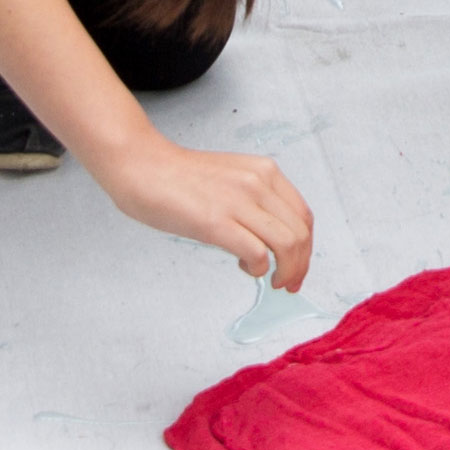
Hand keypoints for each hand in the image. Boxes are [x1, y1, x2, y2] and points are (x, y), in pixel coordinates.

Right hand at [94, 132, 316, 290]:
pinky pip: (258, 253)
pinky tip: (245, 267)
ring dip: (286, 271)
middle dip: (300, 266)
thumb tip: (271, 237)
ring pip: (287, 244)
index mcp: (264, 171)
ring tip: (272, 280)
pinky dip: (259, 269)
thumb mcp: (232, 178)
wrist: (143, 166)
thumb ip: (255, 200)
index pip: (303, 215)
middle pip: (301, 233)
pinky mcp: (216, 222)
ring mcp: (238, 201)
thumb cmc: (179, 178)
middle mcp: (258, 183)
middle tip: (288, 283)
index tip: (297, 266)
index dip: (306, 248)